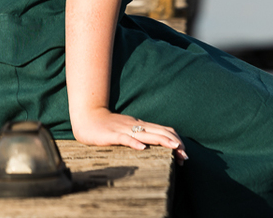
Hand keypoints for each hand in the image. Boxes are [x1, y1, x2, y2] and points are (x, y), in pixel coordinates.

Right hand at [71, 107, 188, 161]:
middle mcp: (136, 126)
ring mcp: (124, 129)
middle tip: (185, 156)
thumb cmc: (107, 127)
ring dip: (162, 141)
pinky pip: (125, 138)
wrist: (87, 117)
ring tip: (174, 148)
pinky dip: (135, 143)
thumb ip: (140, 136)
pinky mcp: (111, 134)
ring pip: (147, 134)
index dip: (176, 141)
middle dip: (175, 143)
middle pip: (160, 132)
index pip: (164, 130)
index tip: (183, 154)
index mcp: (141, 126)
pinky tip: (143, 149)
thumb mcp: (128, 131)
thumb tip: (155, 146)